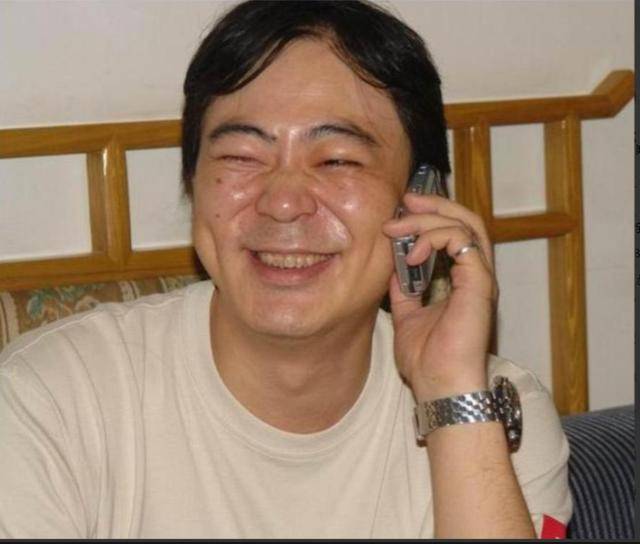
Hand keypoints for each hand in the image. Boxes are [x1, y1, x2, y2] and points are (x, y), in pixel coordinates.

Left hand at [381, 192, 497, 401]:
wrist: (439, 386)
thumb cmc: (427, 359)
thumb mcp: (407, 316)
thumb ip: (404, 291)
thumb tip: (393, 269)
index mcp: (462, 281)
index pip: (455, 233)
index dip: (431, 215)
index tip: (401, 210)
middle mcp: (475, 275)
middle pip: (465, 221)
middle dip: (434, 205)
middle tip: (405, 201)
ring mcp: (480, 278)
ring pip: (465, 225)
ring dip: (428, 219)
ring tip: (398, 227)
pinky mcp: (480, 283)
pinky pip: (463, 243)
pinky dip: (435, 238)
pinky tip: (412, 254)